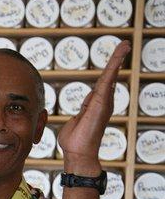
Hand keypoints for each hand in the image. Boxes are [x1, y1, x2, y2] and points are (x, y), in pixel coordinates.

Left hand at [57, 40, 130, 175]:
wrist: (77, 152)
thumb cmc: (75, 142)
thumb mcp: (74, 122)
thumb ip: (79, 115)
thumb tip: (81, 112)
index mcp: (95, 106)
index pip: (102, 85)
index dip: (108, 72)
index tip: (114, 61)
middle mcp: (103, 103)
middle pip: (110, 77)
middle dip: (117, 61)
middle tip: (124, 46)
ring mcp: (104, 102)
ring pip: (111, 76)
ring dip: (117, 59)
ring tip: (124, 46)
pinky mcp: (101, 102)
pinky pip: (107, 80)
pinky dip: (113, 67)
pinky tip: (119, 56)